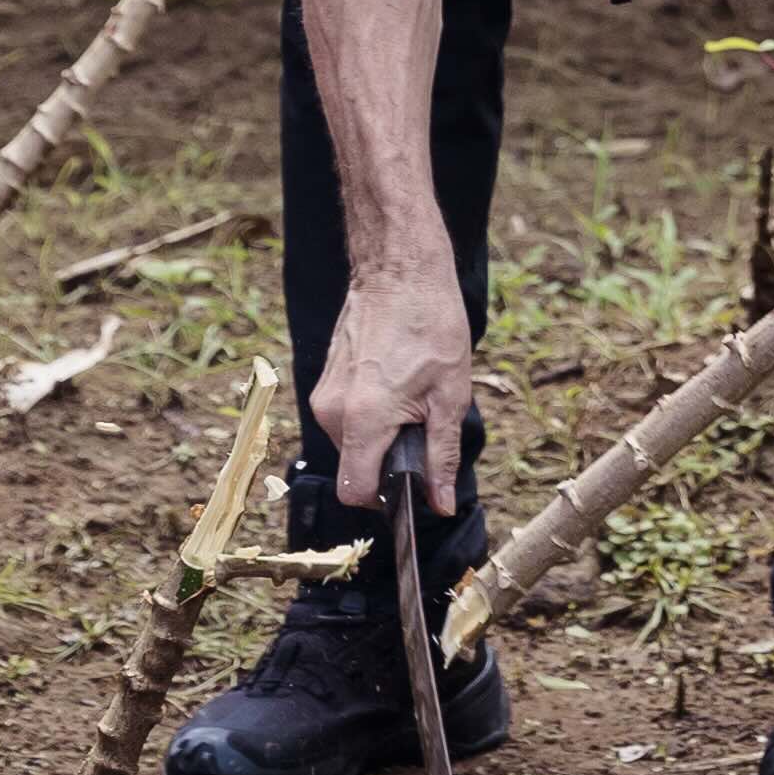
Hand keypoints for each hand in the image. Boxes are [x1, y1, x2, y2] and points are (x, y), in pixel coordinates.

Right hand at [313, 259, 474, 523]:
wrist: (400, 270)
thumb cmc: (431, 325)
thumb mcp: (450, 396)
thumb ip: (441, 456)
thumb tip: (440, 504)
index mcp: (363, 418)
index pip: (355, 492)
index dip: (385, 499)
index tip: (412, 486)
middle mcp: (332, 410)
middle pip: (355, 467)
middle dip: (388, 461)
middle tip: (422, 425)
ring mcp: (323, 394)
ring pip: (351, 443)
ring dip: (380, 436)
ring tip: (411, 398)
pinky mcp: (324, 381)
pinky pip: (345, 418)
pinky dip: (369, 416)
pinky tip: (395, 384)